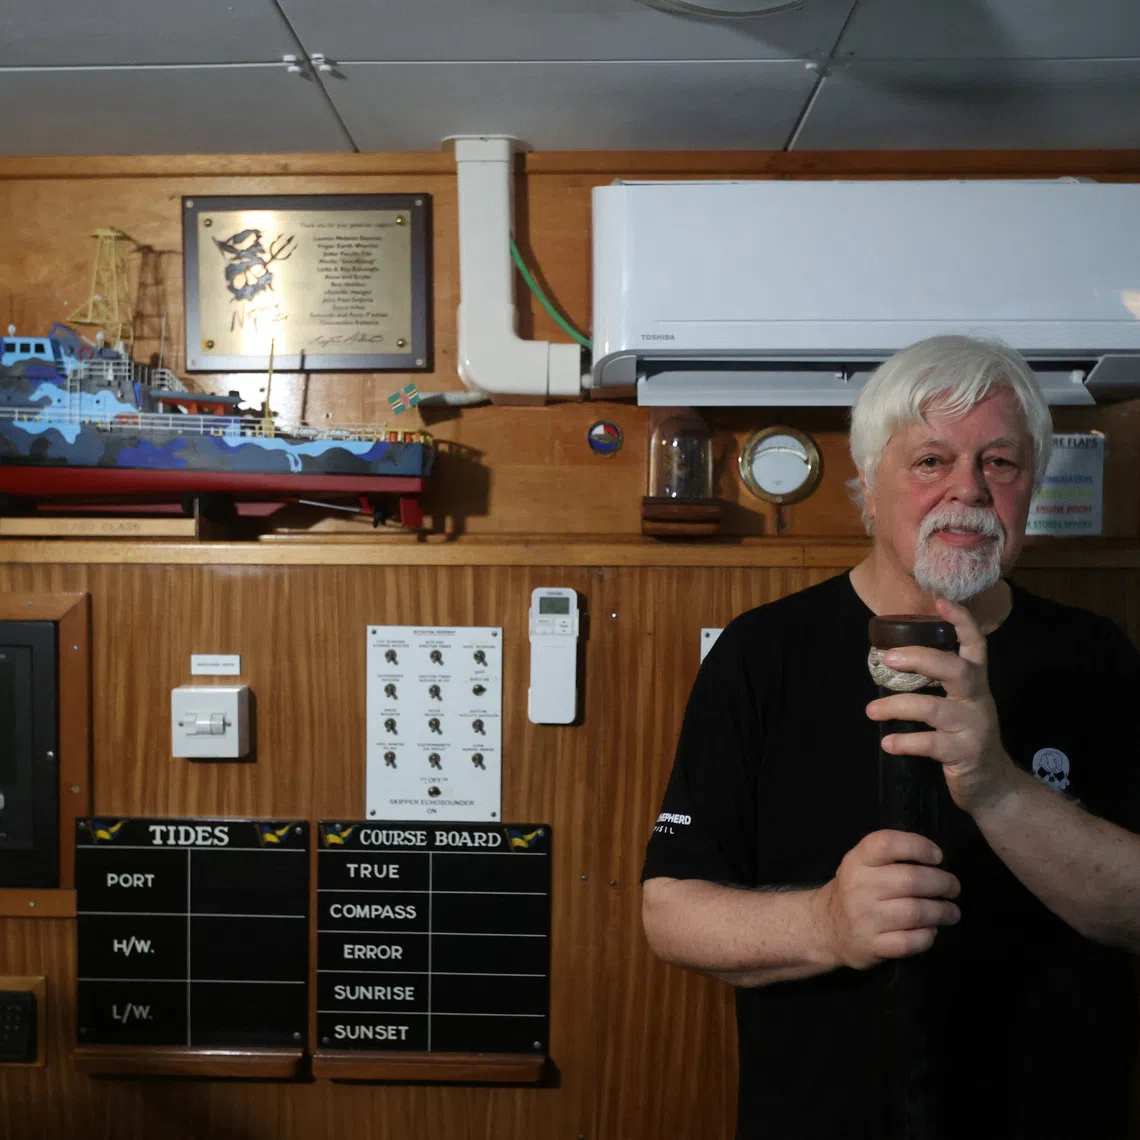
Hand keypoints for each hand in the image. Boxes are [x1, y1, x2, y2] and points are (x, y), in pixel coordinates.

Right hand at [813, 830, 960, 969]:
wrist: (828, 927)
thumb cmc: (855, 889)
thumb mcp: (862, 864)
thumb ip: (891, 857)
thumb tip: (936, 859)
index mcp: (857, 861)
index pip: (887, 844)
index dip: (918, 847)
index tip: (938, 857)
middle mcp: (858, 886)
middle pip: (910, 880)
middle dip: (942, 883)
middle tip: (953, 887)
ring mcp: (865, 918)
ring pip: (915, 912)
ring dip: (942, 911)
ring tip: (952, 911)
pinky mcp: (873, 946)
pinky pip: (911, 941)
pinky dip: (928, 936)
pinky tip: (931, 931)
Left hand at [865, 597, 1017, 814]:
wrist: (993, 785)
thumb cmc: (965, 736)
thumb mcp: (958, 705)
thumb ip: (937, 684)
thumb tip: (892, 661)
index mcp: (975, 682)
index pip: (975, 645)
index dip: (962, 622)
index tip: (941, 601)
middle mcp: (978, 699)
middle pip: (957, 669)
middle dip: (922, 659)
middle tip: (887, 659)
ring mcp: (974, 726)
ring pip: (934, 709)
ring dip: (897, 707)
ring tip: (870, 711)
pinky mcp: (966, 753)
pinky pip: (931, 744)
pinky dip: (905, 742)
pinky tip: (887, 743)